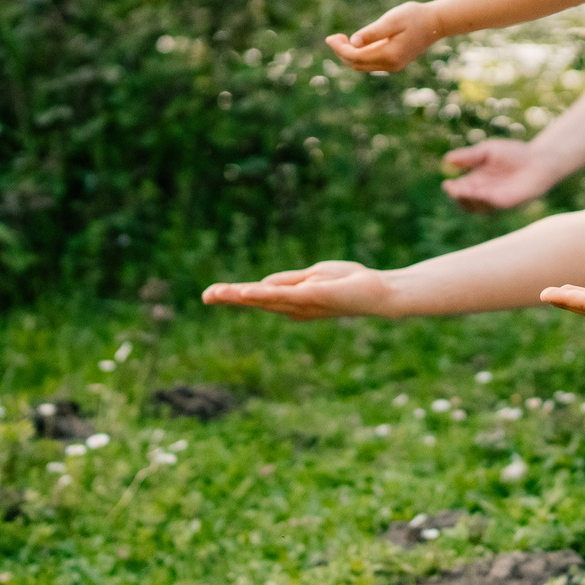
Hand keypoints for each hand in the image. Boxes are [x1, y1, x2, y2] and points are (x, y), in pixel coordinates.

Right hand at [201, 261, 393, 319]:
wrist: (379, 293)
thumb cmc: (350, 283)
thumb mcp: (314, 276)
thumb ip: (289, 280)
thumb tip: (262, 283)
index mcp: (293, 302)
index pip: (259, 297)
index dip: (236, 295)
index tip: (212, 293)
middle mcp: (294, 308)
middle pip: (256, 301)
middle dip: (230, 298)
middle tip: (205, 296)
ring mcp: (302, 304)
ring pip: (264, 299)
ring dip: (239, 296)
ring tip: (217, 294)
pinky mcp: (312, 297)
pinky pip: (284, 296)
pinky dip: (265, 293)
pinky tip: (248, 291)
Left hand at [326, 0, 441, 72]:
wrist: (436, 23)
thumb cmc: (414, 17)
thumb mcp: (392, 20)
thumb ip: (373, 32)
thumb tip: (353, 41)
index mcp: (389, 55)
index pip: (356, 57)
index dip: (340, 49)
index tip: (330, 38)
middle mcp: (390, 65)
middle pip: (357, 64)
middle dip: (342, 52)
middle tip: (333, 37)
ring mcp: (393, 66)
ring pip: (363, 65)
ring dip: (349, 54)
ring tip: (340, 39)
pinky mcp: (394, 62)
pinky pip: (371, 62)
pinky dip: (359, 54)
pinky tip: (356, 43)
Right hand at [440, 139, 555, 211]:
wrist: (539, 159)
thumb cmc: (514, 153)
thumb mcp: (487, 151)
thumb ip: (469, 156)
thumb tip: (447, 159)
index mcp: (476, 180)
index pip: (459, 189)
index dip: (452, 189)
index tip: (446, 183)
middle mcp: (483, 193)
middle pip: (464, 201)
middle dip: (457, 196)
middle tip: (452, 189)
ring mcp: (494, 200)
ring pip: (475, 206)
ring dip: (467, 199)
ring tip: (461, 190)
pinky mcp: (507, 203)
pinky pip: (491, 205)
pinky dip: (483, 200)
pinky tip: (478, 192)